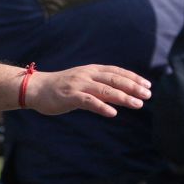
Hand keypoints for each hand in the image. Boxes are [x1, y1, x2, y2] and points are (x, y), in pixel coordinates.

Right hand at [24, 65, 150, 117]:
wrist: (36, 88)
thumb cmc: (61, 87)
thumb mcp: (82, 82)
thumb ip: (98, 86)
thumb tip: (118, 94)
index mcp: (91, 70)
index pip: (116, 72)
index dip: (133, 77)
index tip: (147, 85)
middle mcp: (87, 75)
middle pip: (114, 79)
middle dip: (133, 86)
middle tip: (148, 94)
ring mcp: (78, 85)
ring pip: (105, 90)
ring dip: (123, 97)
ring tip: (138, 104)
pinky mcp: (70, 96)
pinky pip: (88, 102)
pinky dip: (101, 107)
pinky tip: (113, 113)